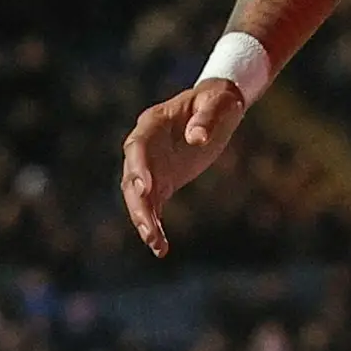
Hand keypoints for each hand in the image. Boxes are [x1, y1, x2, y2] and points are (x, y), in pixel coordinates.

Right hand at [119, 79, 250, 256]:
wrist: (216, 108)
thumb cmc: (217, 101)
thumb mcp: (219, 104)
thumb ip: (207, 119)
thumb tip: (197, 138)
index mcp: (152, 123)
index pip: (138, 146)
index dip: (138, 166)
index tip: (145, 187)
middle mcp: (145, 147)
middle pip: (132, 177)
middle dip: (138, 203)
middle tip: (147, 227)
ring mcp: (151, 166)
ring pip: (138, 197)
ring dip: (144, 220)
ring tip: (154, 243)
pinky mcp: (162, 182)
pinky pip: (154, 206)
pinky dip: (155, 226)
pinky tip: (161, 248)